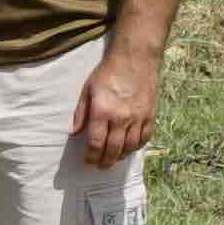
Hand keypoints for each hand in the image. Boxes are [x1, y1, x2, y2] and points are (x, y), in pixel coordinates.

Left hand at [74, 43, 161, 166]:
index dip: (91, 156)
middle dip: (105, 162)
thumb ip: (81, 112)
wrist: (135, 58)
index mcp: (102, 111)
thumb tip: (73, 132)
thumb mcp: (88, 89)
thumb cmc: (109, 71)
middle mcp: (121, 118)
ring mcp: (138, 118)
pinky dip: (137, 146)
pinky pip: (144, 138)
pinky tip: (130, 148)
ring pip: (129, 147)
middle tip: (100, 166)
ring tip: (114, 159)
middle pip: (113, 150)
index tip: (88, 161)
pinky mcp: (150, 115)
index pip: (95, 143)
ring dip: (120, 157)